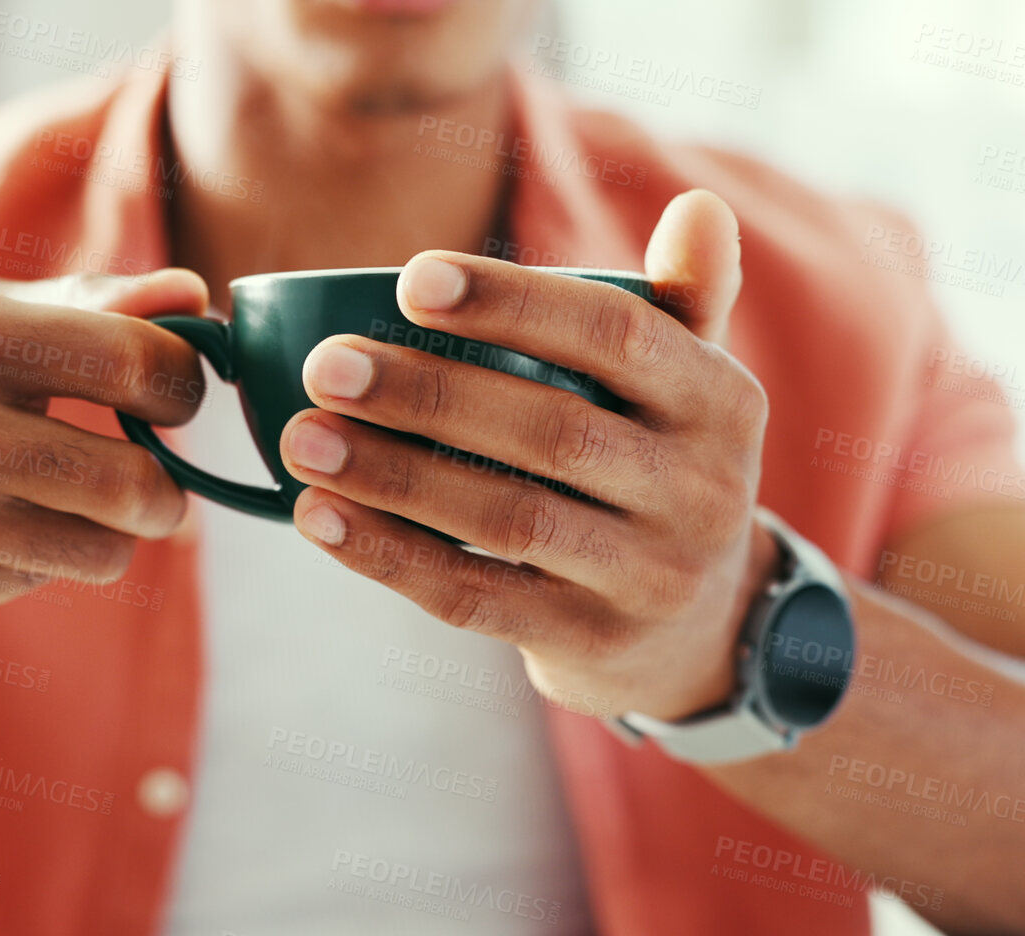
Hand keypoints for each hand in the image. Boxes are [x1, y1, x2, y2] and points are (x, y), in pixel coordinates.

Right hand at [0, 271, 207, 660]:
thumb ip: (84, 308)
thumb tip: (194, 294)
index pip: (132, 358)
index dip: (182, 388)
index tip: (171, 402)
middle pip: (129, 477)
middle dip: (166, 494)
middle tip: (153, 492)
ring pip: (101, 547)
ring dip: (109, 541)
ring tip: (73, 519)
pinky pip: (42, 583)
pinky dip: (42, 568)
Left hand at [281, 190, 777, 719]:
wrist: (699, 629)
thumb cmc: (661, 468)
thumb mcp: (692, 386)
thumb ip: (683, 295)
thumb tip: (698, 204)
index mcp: (721, 402)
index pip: (618, 335)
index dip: (514, 304)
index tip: (411, 283)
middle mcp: (703, 492)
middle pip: (553, 431)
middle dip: (428, 395)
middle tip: (325, 366)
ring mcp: (651, 578)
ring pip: (508, 518)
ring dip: (393, 477)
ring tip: (303, 437)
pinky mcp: (592, 643)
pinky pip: (477, 597)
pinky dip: (391, 556)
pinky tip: (320, 518)